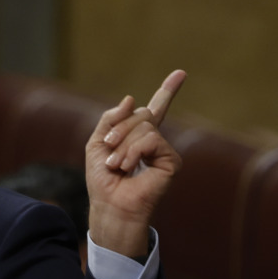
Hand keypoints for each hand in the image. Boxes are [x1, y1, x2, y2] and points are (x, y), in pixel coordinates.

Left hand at [85, 69, 186, 257]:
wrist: (109, 204)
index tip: (180, 73)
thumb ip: (110, 119)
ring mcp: (164, 150)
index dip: (167, 91)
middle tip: (109, 151)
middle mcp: (154, 141)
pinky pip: (151, 139)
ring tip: (116, 165)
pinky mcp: (172, 160)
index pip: (155, 109)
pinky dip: (133, 151)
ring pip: (144, 125)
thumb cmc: (102, 179)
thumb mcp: (97, 144)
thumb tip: (132, 99)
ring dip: (122, 144)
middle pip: (141, 113)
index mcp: (137, 136)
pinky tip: (127, 167)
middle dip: (119, 129)